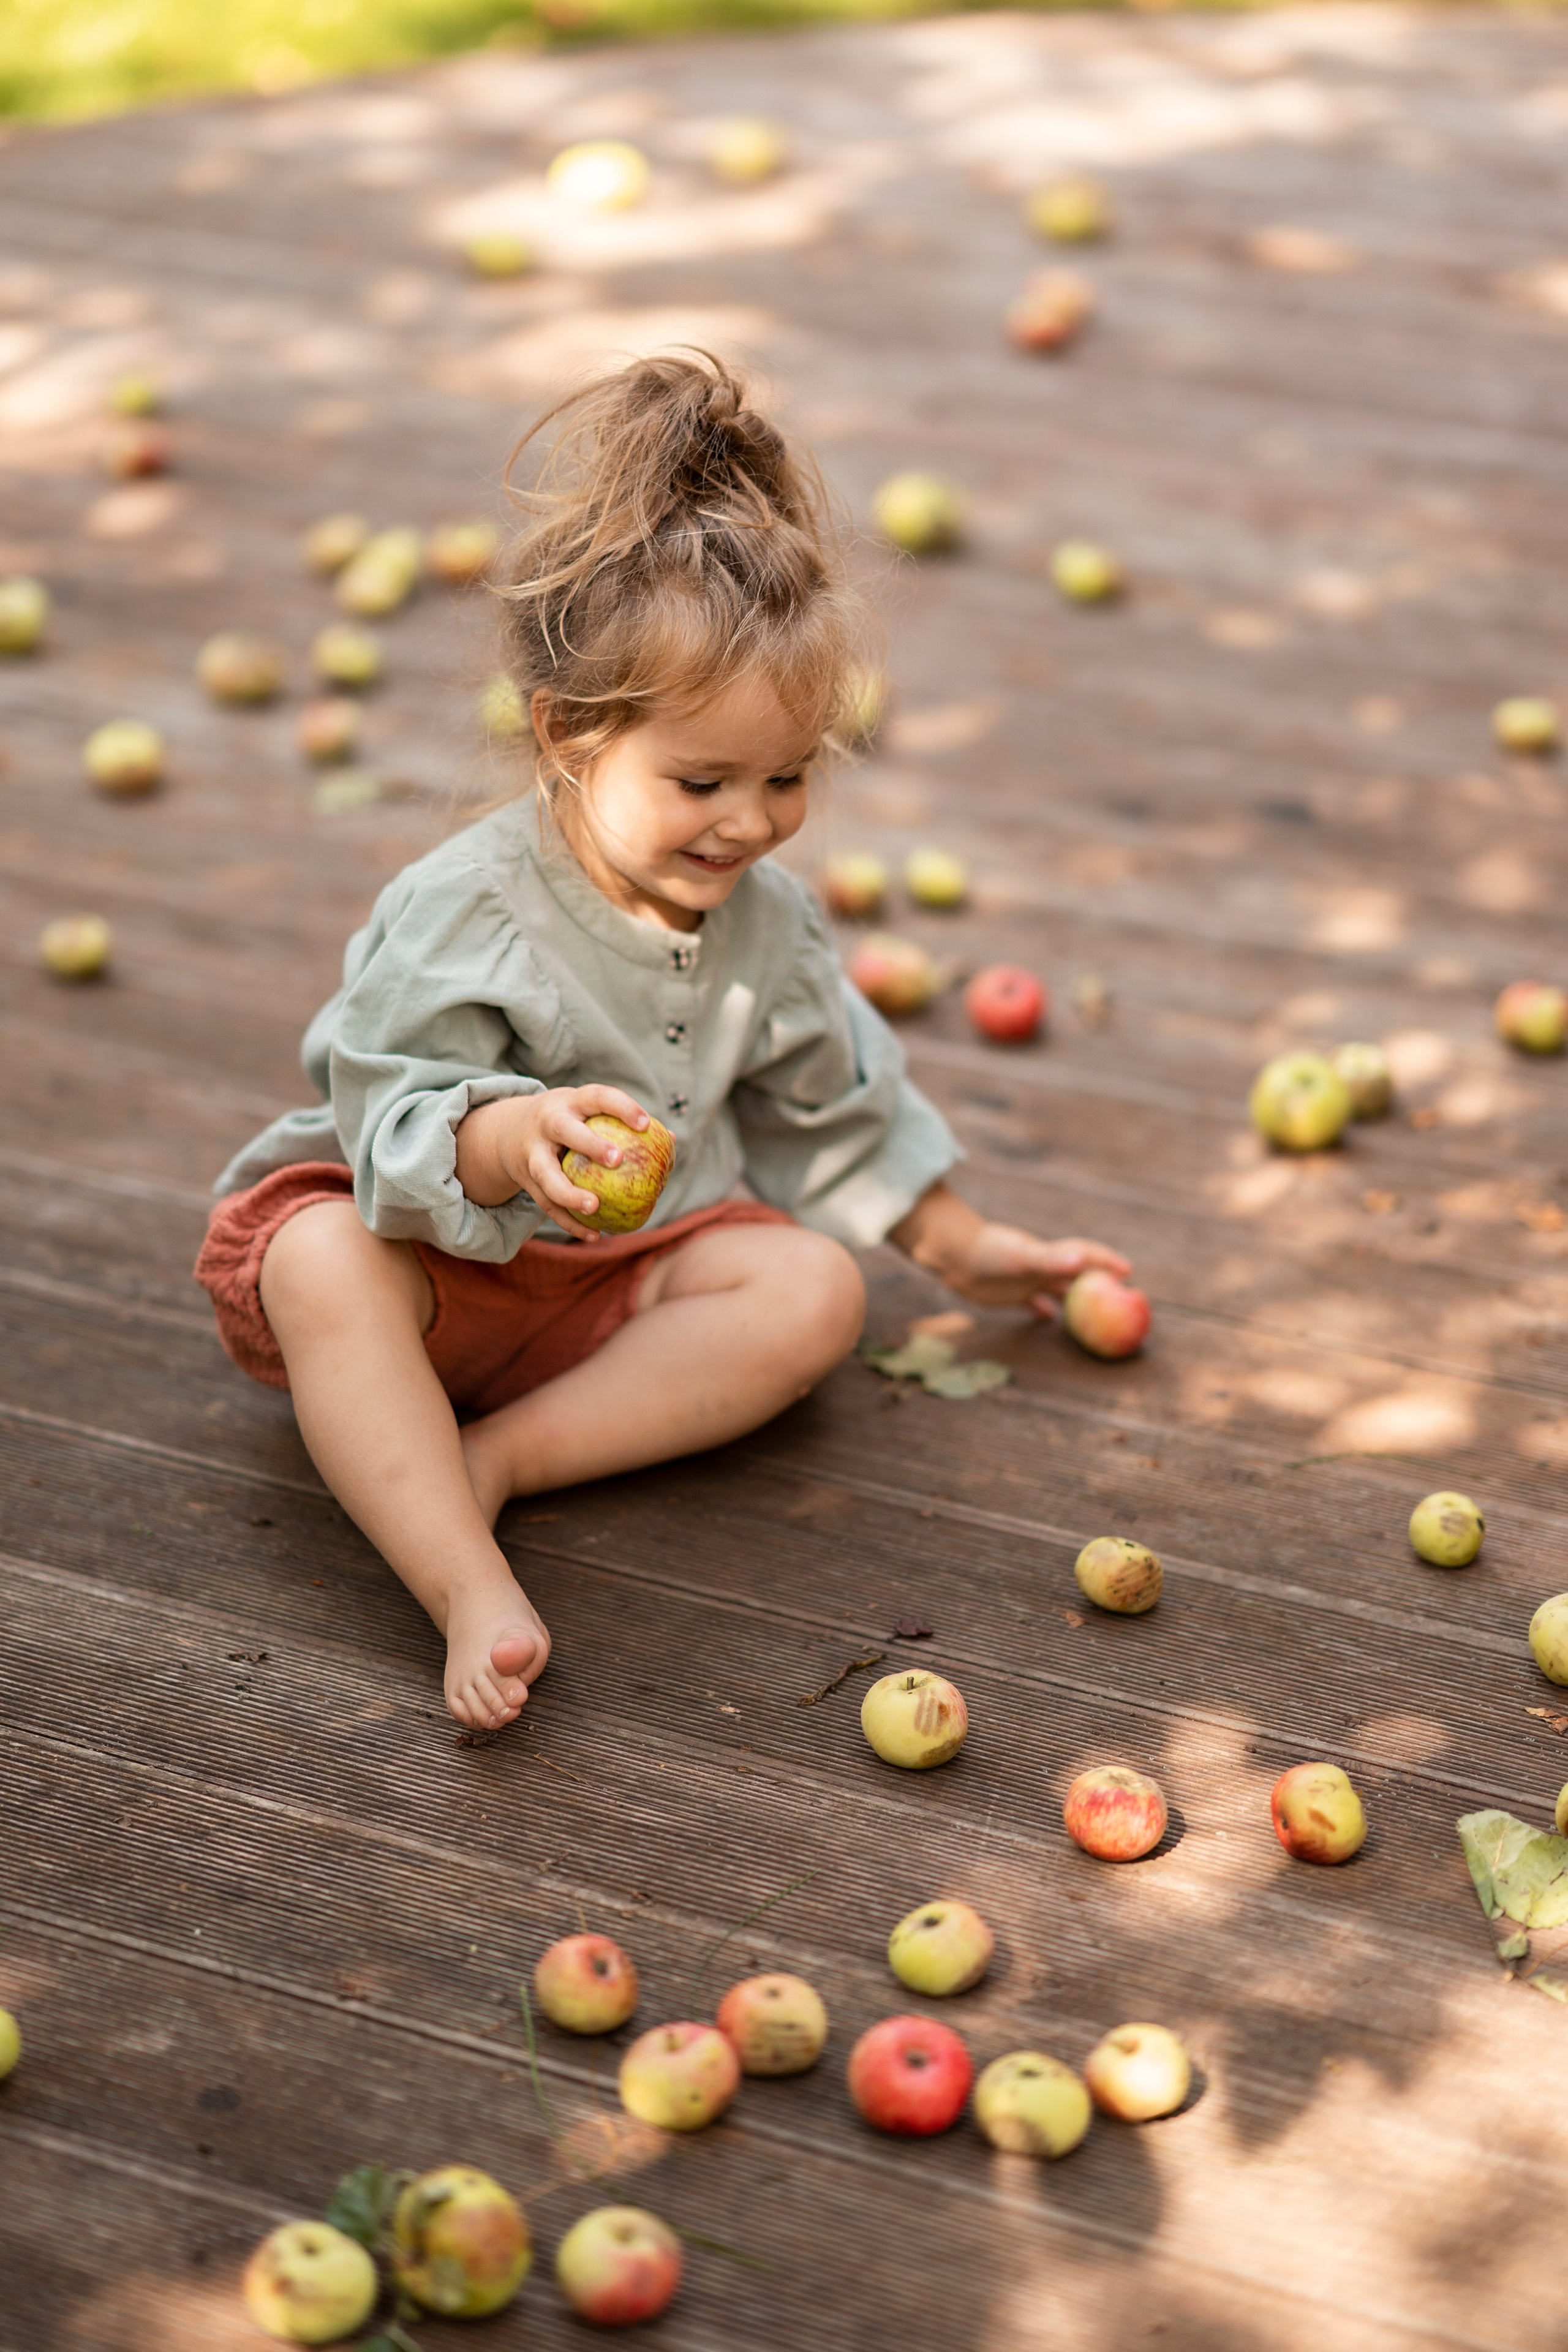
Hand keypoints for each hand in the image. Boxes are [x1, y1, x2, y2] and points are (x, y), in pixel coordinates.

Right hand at [456, 1085, 650, 1237]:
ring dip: (568, 1192)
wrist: (509, 1132)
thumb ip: (624, 1124)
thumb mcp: (588, 1112)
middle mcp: (547, 1123)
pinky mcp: (527, 1179)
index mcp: (570, 1102)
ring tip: (594, 1207)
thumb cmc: (570, 1120)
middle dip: (589, 1144)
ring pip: (546, 1174)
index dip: (621, 1107)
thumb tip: (671, 1140)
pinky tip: (593, 1236)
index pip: (597, 1097)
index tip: (646, 1124)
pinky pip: (547, 1204)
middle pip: (565, 1131)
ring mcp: (532, 1152)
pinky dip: (569, 1222)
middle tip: (617, 1159)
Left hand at [940, 1224, 1130, 1317]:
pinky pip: (1031, 1303)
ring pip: (1057, 1290)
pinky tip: (1047, 1319)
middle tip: (1119, 1296)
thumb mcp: (1023, 1257)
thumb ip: (1051, 1260)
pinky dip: (1042, 1310)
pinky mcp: (1010, 1293)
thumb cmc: (989, 1253)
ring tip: (1092, 1313)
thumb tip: (1080, 1262)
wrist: (955, 1255)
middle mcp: (1042, 1267)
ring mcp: (1027, 1280)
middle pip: (1076, 1274)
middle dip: (1098, 1283)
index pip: (1085, 1256)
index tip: (1128, 1272)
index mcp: (1050, 1257)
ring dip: (1074, 1299)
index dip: (1107, 1262)